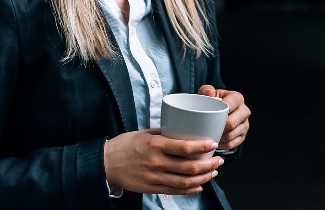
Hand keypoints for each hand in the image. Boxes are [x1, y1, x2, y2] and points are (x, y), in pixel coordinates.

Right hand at [103, 129, 223, 195]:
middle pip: (189, 167)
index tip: (213, 143)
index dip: (202, 146)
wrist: (106, 163)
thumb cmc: (125, 145)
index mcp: (155, 145)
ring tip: (213, 172)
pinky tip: (199, 185)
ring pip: (185, 182)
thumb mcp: (145, 134)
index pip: (184, 147)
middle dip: (208, 165)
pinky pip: (175, 191)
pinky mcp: (152, 188)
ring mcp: (154, 177)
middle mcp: (156, 162)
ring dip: (203, 178)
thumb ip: (165, 135)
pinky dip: (190, 190)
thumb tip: (184, 132)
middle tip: (218, 160)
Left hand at [198, 85, 250, 151]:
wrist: (218, 111)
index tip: (209, 117)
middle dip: (219, 128)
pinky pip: (232, 144)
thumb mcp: (208, 93)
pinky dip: (222, 145)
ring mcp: (245, 124)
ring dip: (220, 138)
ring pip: (231, 135)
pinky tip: (215, 141)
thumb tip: (209, 93)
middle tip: (208, 129)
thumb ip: (206, 90)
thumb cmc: (212, 102)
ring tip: (210, 136)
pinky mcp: (243, 136)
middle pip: (232, 123)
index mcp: (237, 98)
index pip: (230, 106)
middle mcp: (244, 111)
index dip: (219, 113)